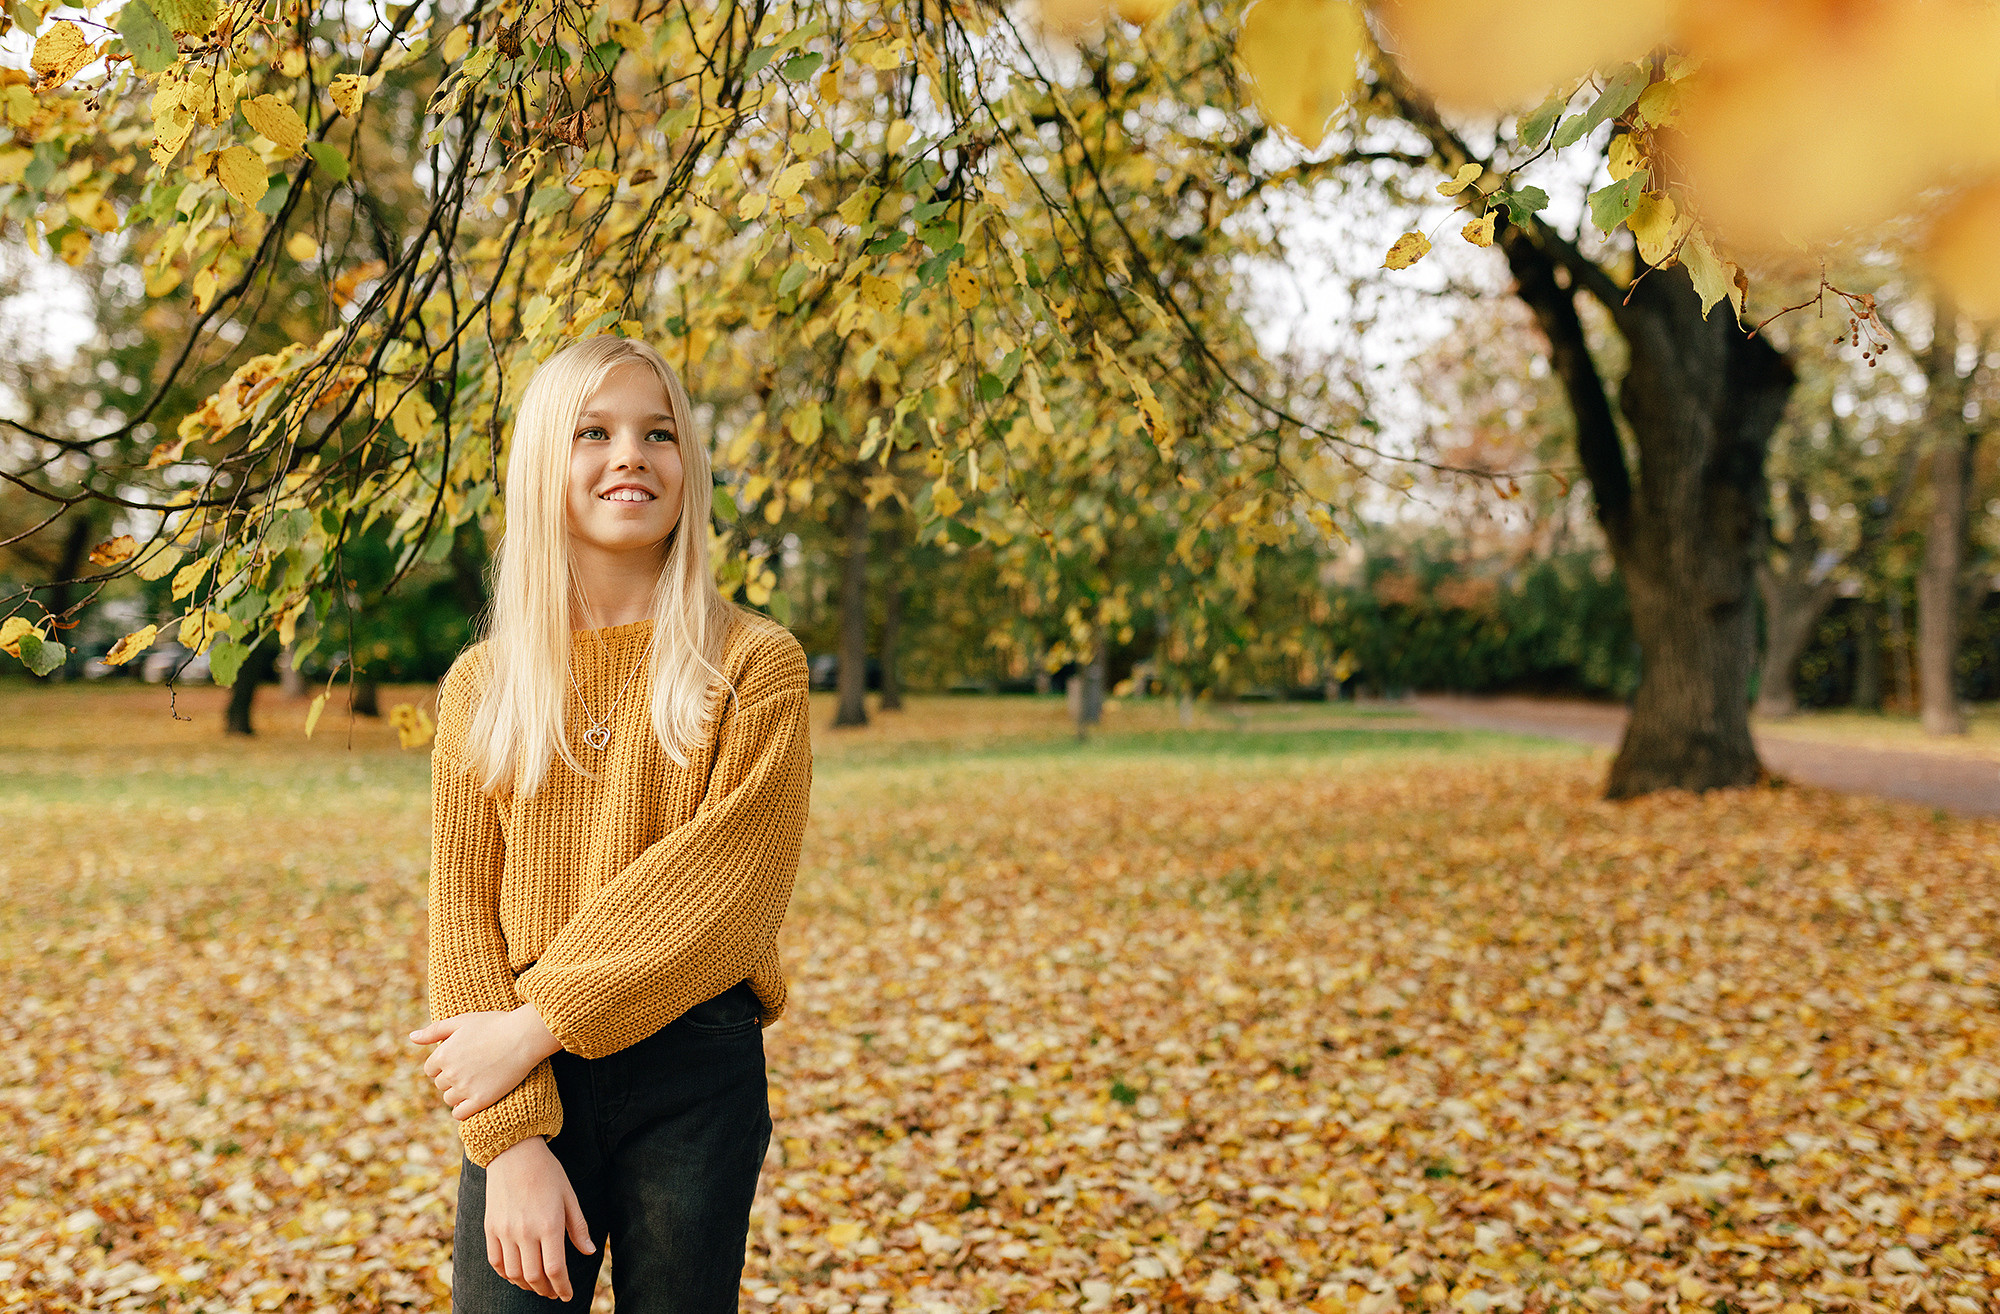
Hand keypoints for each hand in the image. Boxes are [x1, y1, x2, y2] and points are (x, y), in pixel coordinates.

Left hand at [409, 1005, 562, 1120]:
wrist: (524, 1037)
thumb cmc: (494, 1025)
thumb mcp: (462, 1021)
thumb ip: (434, 1030)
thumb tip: (411, 1038)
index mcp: (443, 1054)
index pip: (431, 1069)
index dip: (444, 1064)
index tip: (461, 1059)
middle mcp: (450, 1073)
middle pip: (440, 1084)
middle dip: (452, 1078)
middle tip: (472, 1068)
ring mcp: (465, 1088)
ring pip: (449, 1099)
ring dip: (458, 1093)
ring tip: (476, 1081)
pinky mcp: (480, 1100)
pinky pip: (459, 1113)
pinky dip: (462, 1109)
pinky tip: (473, 1100)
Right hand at [484, 1136, 594, 1301]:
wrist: (514, 1152)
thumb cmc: (547, 1172)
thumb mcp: (569, 1196)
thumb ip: (578, 1227)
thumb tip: (589, 1251)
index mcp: (549, 1224)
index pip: (555, 1269)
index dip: (562, 1287)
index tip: (567, 1295)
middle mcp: (525, 1231)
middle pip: (534, 1276)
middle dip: (546, 1290)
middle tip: (554, 1292)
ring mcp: (505, 1231)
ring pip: (514, 1274)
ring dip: (527, 1286)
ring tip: (538, 1286)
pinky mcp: (490, 1228)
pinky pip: (496, 1262)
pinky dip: (507, 1275)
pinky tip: (517, 1275)